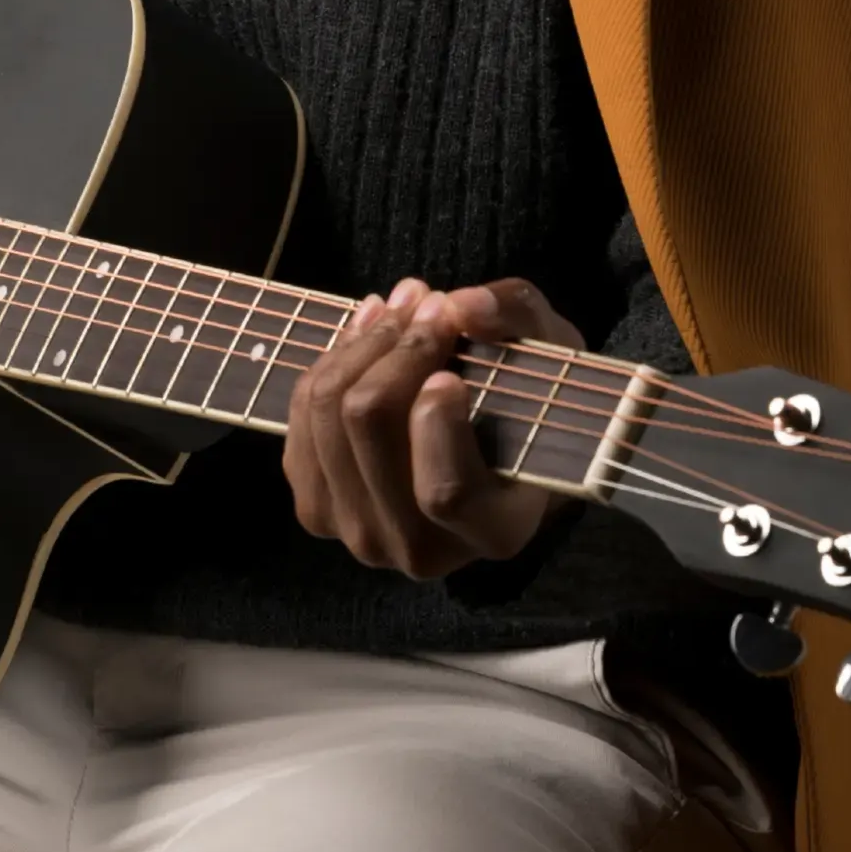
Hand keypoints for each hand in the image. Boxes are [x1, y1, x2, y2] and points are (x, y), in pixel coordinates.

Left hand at [283, 273, 586, 579]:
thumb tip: (463, 304)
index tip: (448, 372)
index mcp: (495, 531)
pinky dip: (332, 362)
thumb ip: (518, 321)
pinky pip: (300, 419)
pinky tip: (367, 331)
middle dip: (396, 347)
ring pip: (328, 416)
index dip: (435, 422)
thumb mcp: (550, 354)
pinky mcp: (317, 508)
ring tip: (402, 305)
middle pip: (370, 427)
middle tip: (428, 300)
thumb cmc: (531, 400)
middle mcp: (423, 551)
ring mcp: (362, 534)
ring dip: (363, 343)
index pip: (444, 490)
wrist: (492, 445)